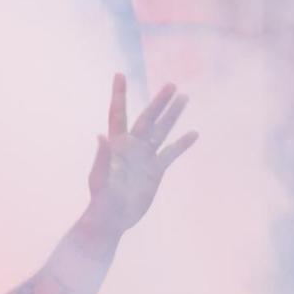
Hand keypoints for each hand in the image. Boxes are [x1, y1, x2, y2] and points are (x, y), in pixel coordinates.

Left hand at [80, 74, 197, 236]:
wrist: (112, 219)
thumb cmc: (101, 199)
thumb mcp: (100, 178)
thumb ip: (101, 157)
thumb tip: (100, 135)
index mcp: (116, 144)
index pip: (118, 113)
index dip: (119, 94)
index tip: (119, 74)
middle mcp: (131, 146)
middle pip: (147, 118)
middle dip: (158, 102)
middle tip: (172, 85)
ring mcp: (144, 157)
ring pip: (161, 131)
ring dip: (172, 115)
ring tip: (184, 97)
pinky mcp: (155, 170)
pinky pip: (171, 154)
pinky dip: (182, 144)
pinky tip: (193, 133)